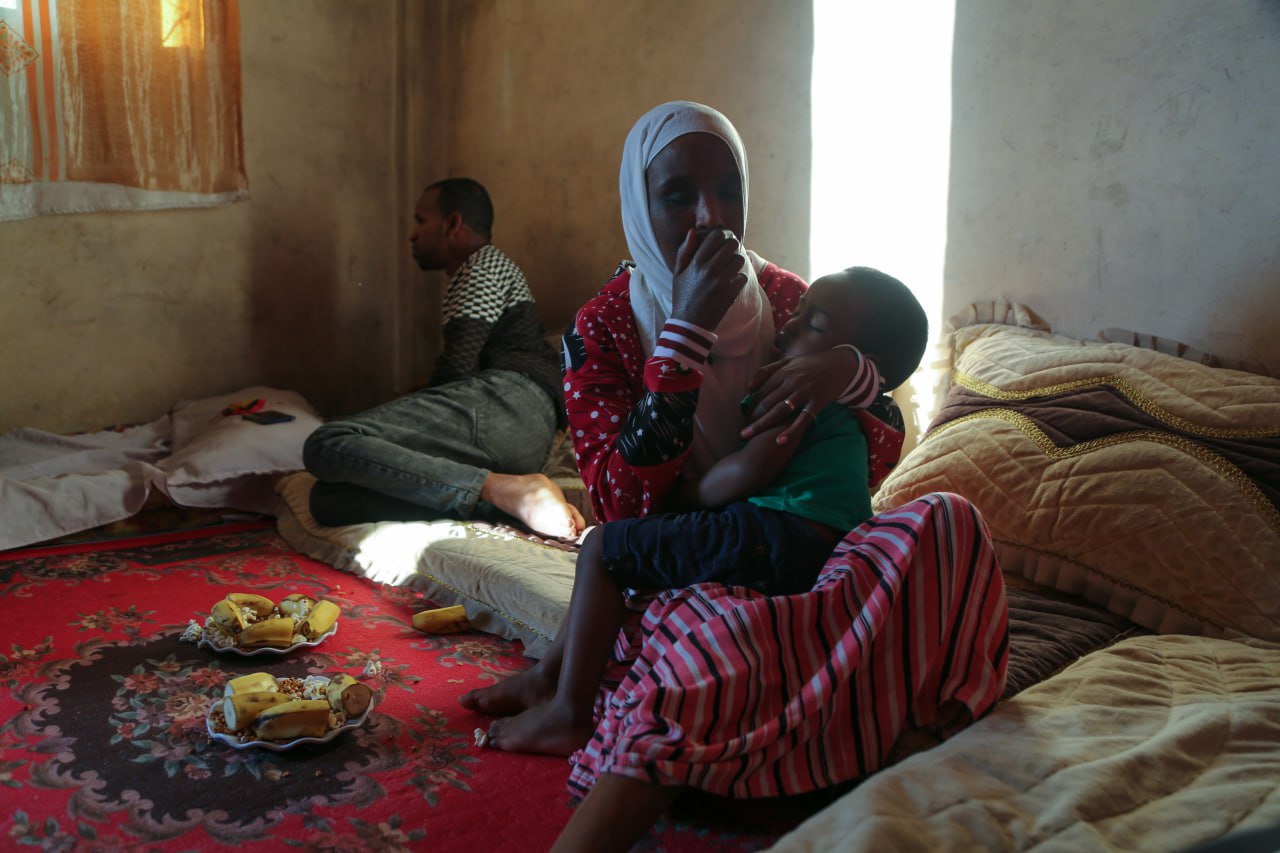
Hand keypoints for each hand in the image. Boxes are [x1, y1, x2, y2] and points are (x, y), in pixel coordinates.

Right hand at [669, 228, 748, 330]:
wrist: (689, 324)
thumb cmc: (683, 296)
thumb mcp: (677, 273)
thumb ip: (684, 251)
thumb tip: (693, 231)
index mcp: (695, 263)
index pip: (715, 236)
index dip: (722, 233)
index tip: (723, 237)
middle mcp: (709, 270)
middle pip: (731, 244)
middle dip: (732, 245)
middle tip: (730, 250)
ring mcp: (721, 282)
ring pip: (739, 259)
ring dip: (737, 261)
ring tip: (731, 267)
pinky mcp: (730, 294)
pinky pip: (742, 277)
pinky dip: (739, 279)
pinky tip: (732, 282)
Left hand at [740, 348, 859, 444]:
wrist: (841, 364)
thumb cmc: (812, 363)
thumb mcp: (789, 361)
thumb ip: (767, 371)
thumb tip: (749, 388)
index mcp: (783, 372)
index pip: (761, 392)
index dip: (750, 406)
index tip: (743, 418)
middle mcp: (792, 382)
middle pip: (766, 403)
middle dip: (752, 419)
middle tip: (741, 433)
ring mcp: (805, 393)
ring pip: (779, 412)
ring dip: (762, 425)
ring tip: (748, 436)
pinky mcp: (817, 403)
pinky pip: (802, 420)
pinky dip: (791, 431)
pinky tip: (779, 442)